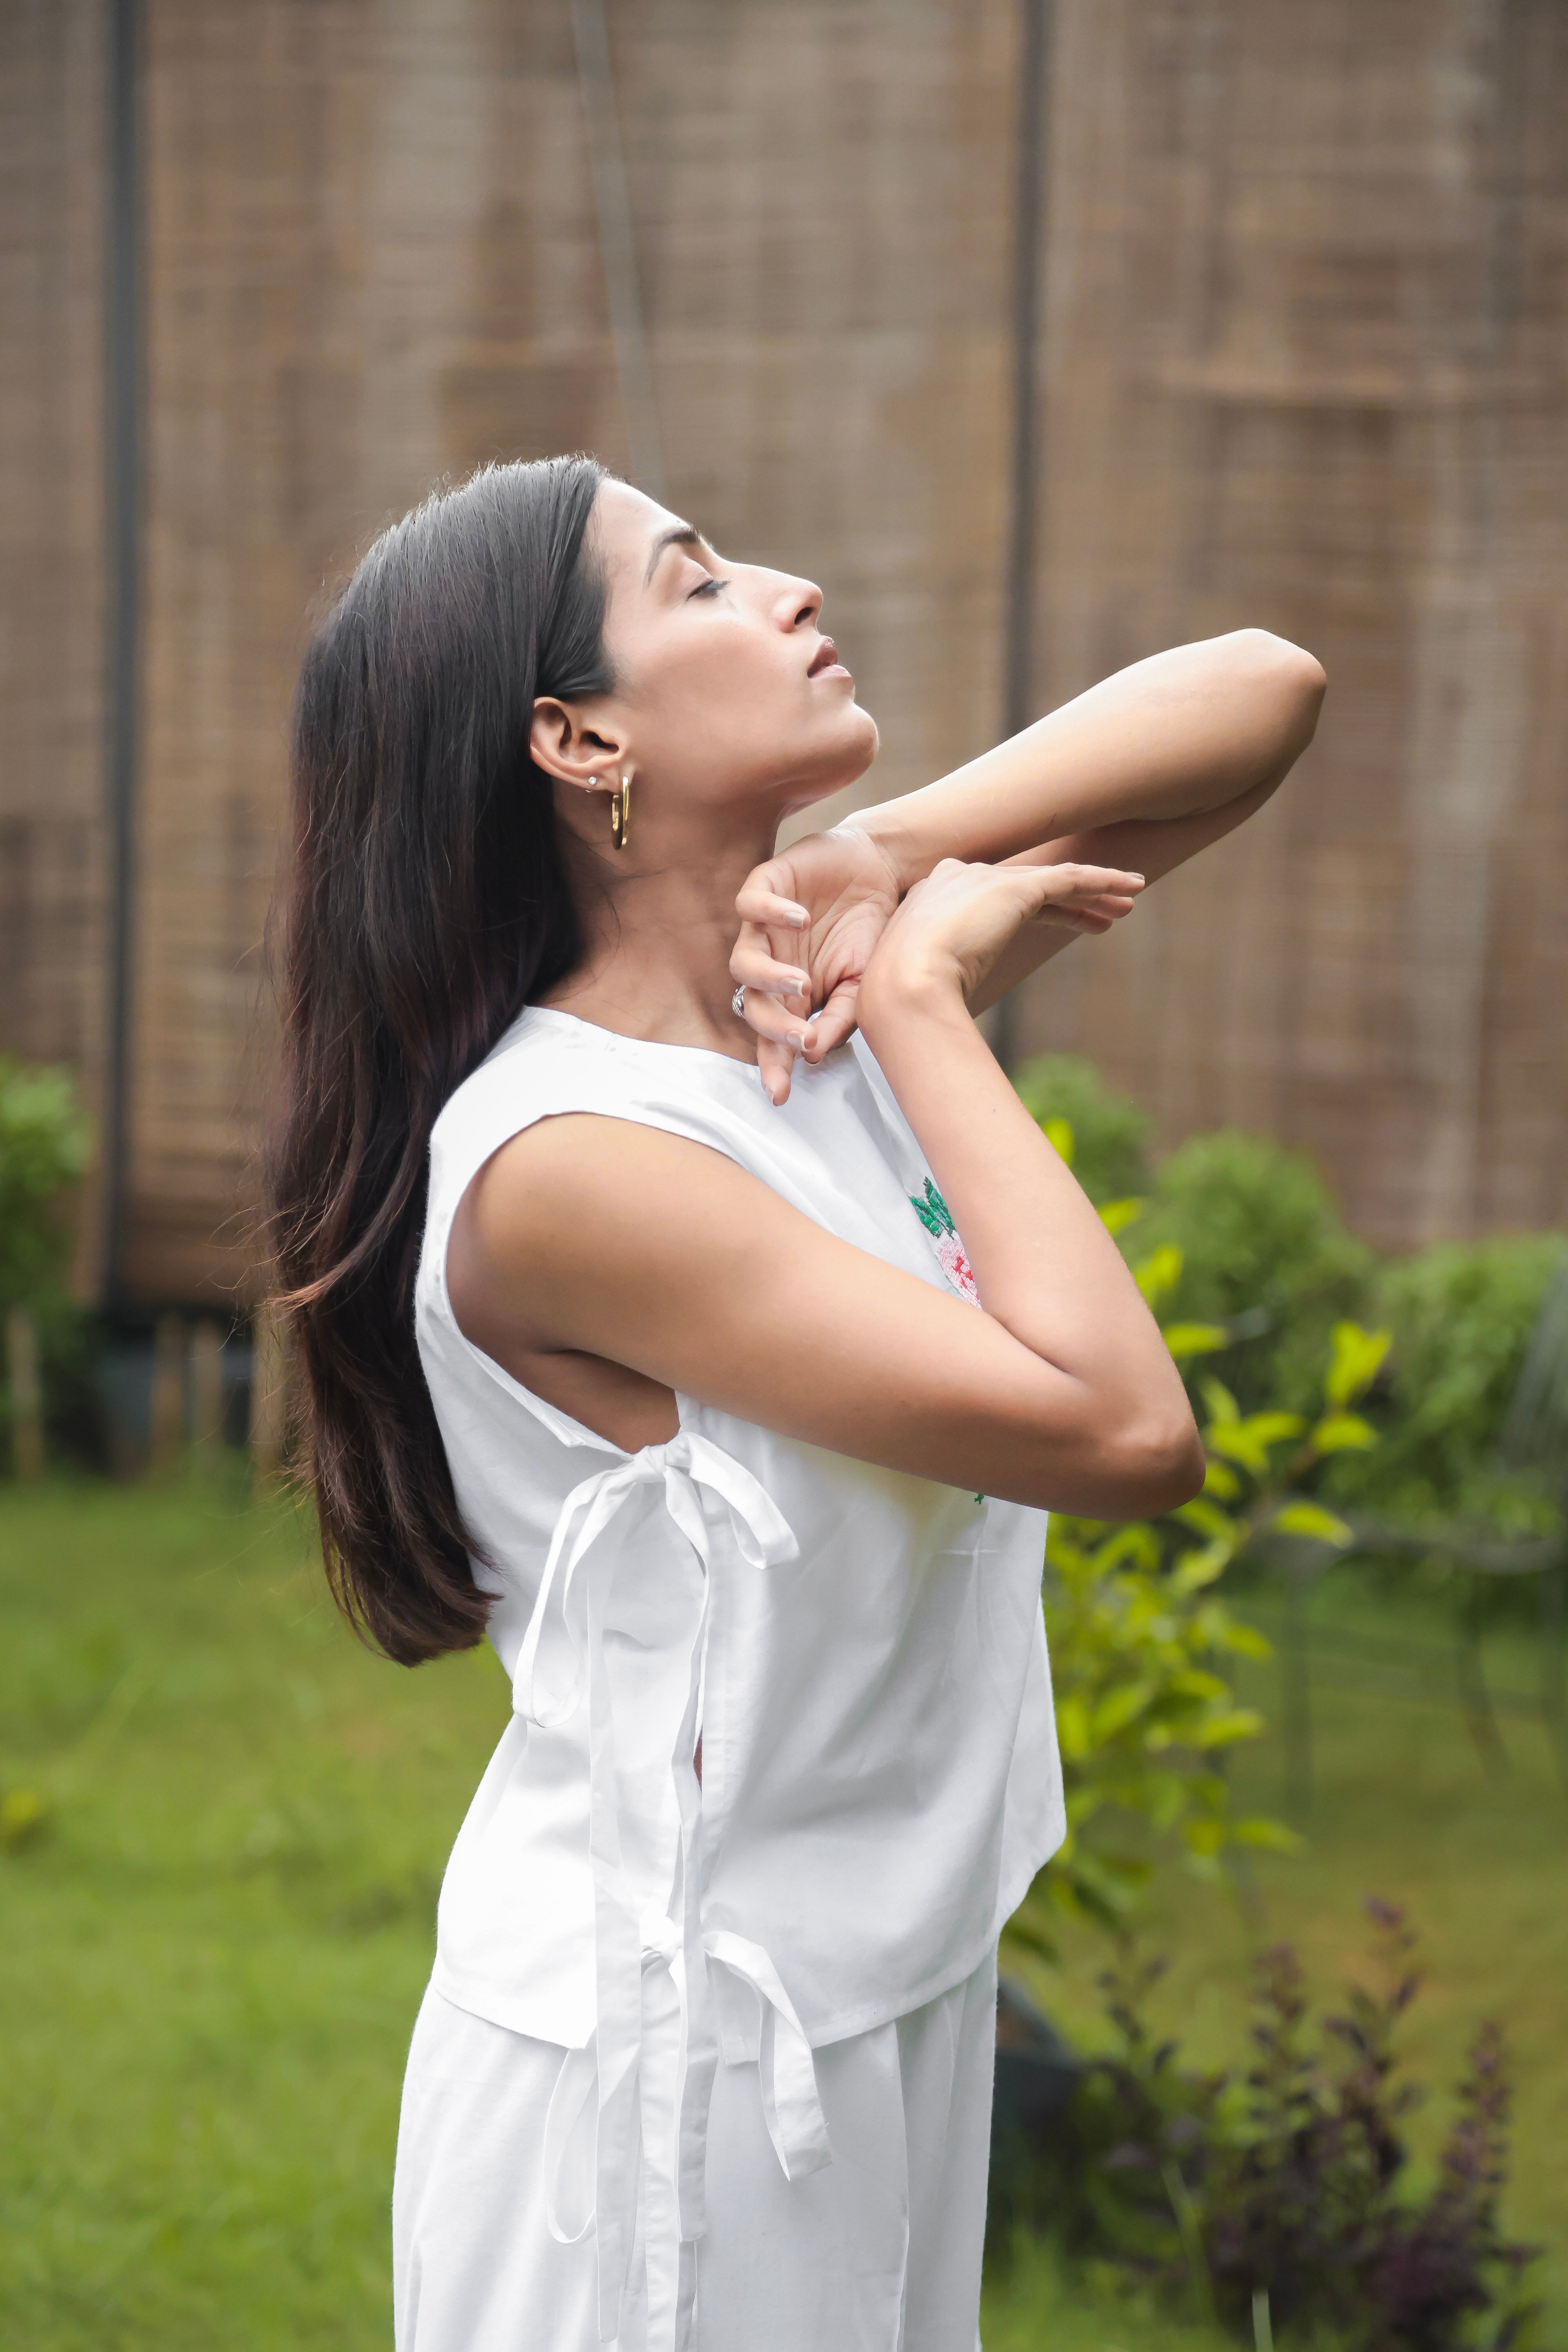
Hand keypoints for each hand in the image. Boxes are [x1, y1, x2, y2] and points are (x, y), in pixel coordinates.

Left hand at [729, 825, 903, 1104]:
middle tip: (800, 1037)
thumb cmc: (867, 930)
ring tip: (801, 984)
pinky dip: (772, 914)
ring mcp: (762, 929)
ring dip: (768, 979)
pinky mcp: (763, 887)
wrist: (877, 869)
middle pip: (752, 1006)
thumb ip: (841, 1016)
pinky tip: (801, 920)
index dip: (773, 1065)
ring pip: (742, 962)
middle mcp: (769, 967)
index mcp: (790, 997)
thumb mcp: (864, 981)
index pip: (772, 1038)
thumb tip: (814, 1052)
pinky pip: (750, 905)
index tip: (781, 1094)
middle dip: (773, 1028)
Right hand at [859, 858, 1143, 1024]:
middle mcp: (959, 878)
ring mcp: (985, 880)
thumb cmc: (901, 999)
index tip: (1066, 923)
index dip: (1037, 911)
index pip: (997, 898)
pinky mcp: (1015, 889)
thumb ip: (937, 977)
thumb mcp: (920, 981)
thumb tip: (940, 1012)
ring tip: (1127, 902)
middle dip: (1070, 899)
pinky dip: (1103, 879)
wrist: (901, 987)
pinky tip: (1130, 886)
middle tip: (1105, 911)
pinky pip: (1070, 878)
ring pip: (1054, 879)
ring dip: (1095, 890)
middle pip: (1029, 885)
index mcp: (933, 897)